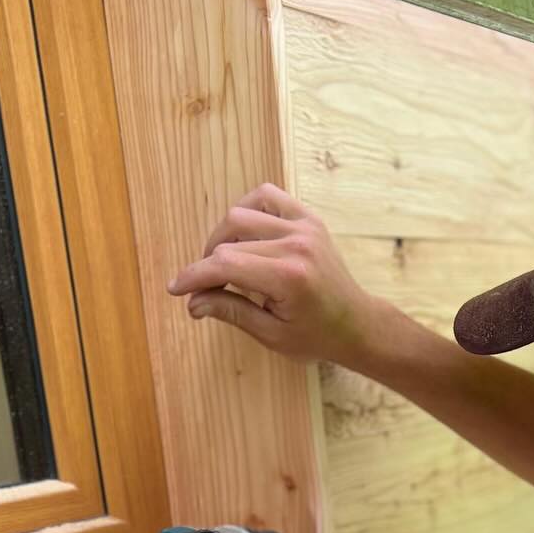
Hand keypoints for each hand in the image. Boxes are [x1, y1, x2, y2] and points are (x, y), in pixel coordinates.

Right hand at [167, 184, 378, 366]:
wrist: (356, 324)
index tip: (177, 288)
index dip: (195, 276)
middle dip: (208, 264)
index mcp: (288, 277)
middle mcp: (296, 245)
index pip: (224, 265)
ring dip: (224, 237)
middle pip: (228, 239)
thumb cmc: (316, 336)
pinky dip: (247, 211)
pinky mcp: (308, 218)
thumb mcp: (272, 334)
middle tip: (208, 286)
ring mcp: (304, 227)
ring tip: (226, 264)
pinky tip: (244, 235)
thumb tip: (192, 302)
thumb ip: (231, 312)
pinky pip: (266, 197)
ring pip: (242, 214)